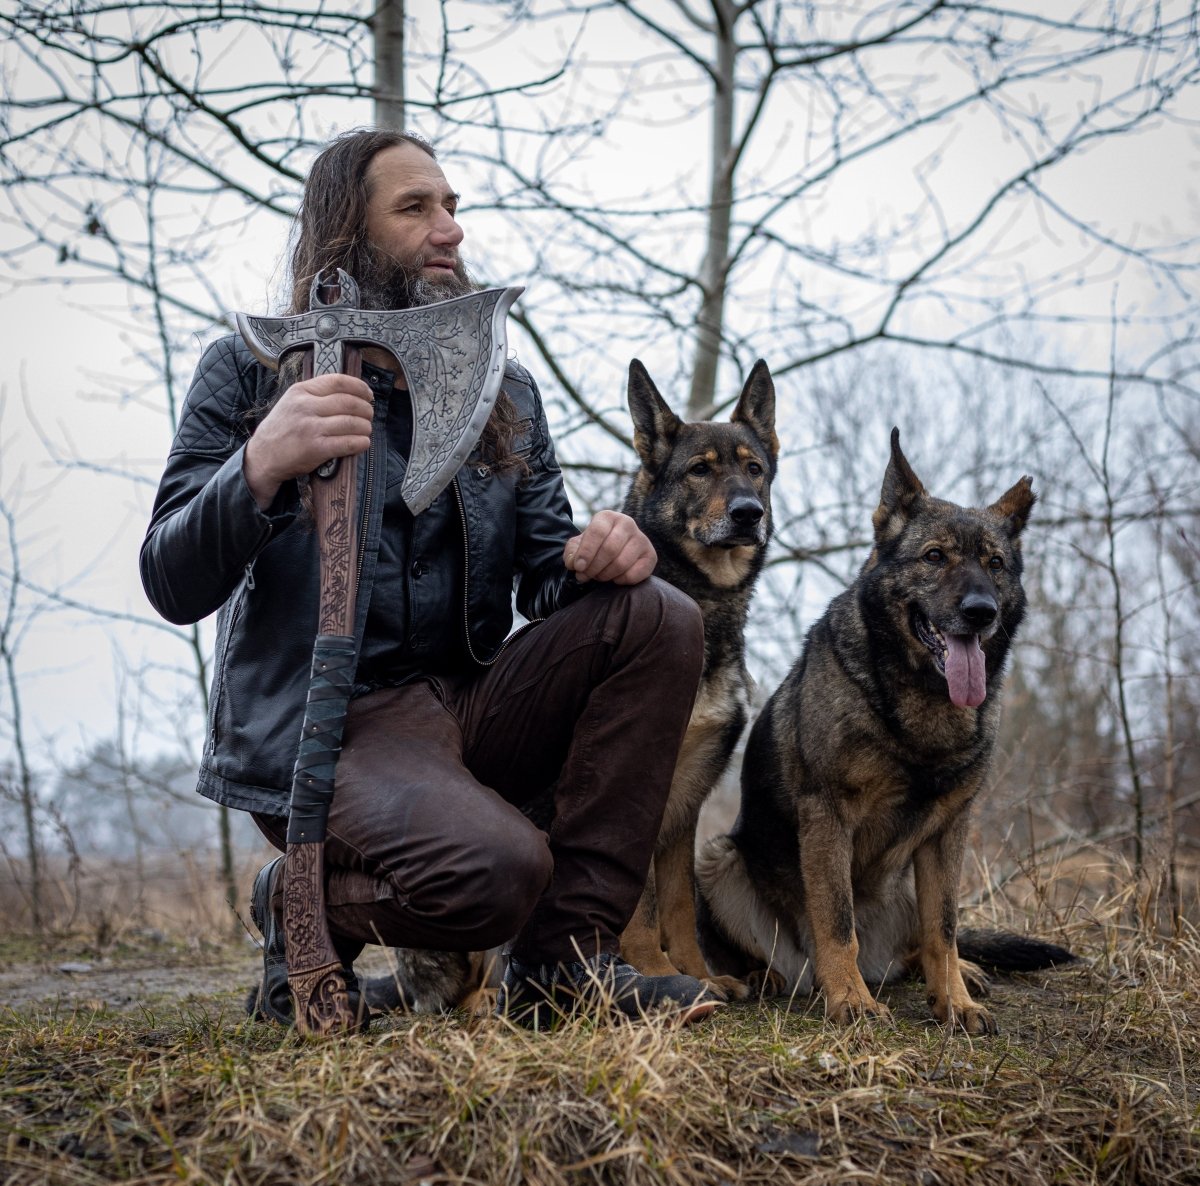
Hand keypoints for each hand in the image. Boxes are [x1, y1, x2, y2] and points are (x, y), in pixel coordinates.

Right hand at [243, 373, 374, 508]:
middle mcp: (305, 407)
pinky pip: (347, 443)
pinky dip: (361, 443)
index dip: (359, 387)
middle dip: (366, 409)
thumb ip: (316, 394)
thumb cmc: (282, 429)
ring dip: (365, 427)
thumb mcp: (292, 402)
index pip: (338, 381)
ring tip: (366, 430)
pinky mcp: (315, 449)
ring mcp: (310, 428)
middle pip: (349, 402)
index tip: (368, 394)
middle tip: (369, 415)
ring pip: (352, 422)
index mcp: (301, 391)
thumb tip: (350, 391)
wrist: (263, 456)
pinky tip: (362, 443)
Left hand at [563, 510, 656, 584]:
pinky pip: (634, 574)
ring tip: (598, 576)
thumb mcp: (578, 546)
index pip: (597, 532)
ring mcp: (642, 539)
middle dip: (594, 567)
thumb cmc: (593, 548)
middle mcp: (627, 524)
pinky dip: (620, 581)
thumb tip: (574, 563)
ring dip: (605, 575)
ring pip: (621, 563)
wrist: (614, 551)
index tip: (578, 567)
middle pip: (610, 549)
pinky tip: (614, 578)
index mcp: (608, 517)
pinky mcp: (651, 556)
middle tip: (585, 576)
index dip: (586, 552)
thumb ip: (572, 553)